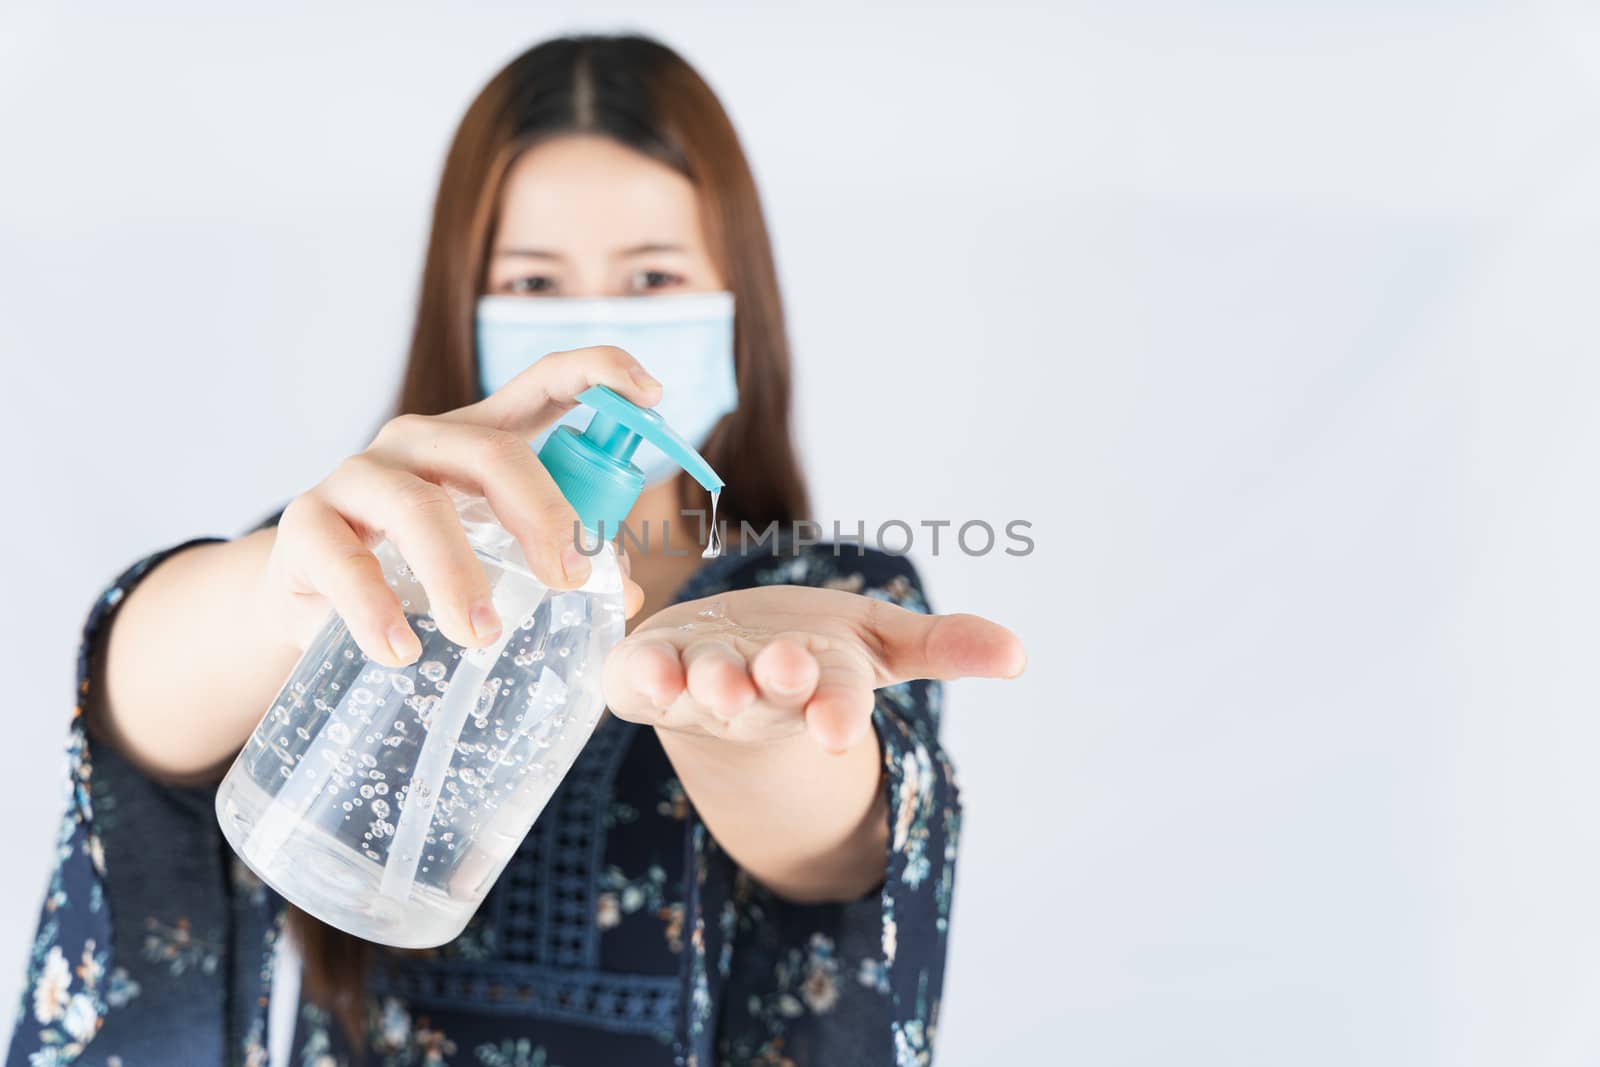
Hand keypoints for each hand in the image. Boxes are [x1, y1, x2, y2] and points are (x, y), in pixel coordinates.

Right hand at [261, 346, 655, 665]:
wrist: (310, 610)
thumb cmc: (419, 577)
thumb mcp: (492, 564)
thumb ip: (555, 564)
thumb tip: (621, 591)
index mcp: (478, 441)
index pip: (543, 383)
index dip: (599, 373)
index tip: (654, 394)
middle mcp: (419, 443)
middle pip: (494, 452)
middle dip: (543, 515)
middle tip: (568, 582)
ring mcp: (358, 477)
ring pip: (418, 506)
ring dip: (459, 576)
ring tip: (483, 635)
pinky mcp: (305, 524)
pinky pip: (344, 560)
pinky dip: (377, 611)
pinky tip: (403, 650)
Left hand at [603, 585, 1026, 751]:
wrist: (719, 661)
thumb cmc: (804, 647)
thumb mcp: (876, 643)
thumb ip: (941, 647)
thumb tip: (1019, 655)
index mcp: (817, 684)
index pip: (834, 700)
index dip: (836, 710)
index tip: (840, 724)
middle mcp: (758, 690)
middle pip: (768, 692)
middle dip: (775, 682)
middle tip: (784, 671)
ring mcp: (699, 684)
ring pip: (703, 686)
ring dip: (710, 682)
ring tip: (720, 679)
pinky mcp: (646, 676)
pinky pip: (637, 682)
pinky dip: (640, 678)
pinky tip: (647, 671)